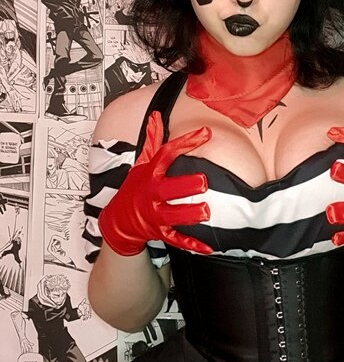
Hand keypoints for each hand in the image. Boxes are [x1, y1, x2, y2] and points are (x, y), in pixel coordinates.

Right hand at [98, 111, 213, 255]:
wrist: (117, 221)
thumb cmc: (133, 189)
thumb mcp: (140, 163)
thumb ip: (151, 140)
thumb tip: (156, 115)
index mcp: (150, 174)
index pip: (167, 154)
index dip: (186, 142)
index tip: (206, 133)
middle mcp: (153, 194)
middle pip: (169, 188)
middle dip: (185, 186)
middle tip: (203, 182)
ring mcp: (155, 214)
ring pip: (174, 215)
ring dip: (190, 214)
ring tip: (206, 211)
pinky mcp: (160, 232)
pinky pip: (177, 240)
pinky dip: (192, 245)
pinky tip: (207, 247)